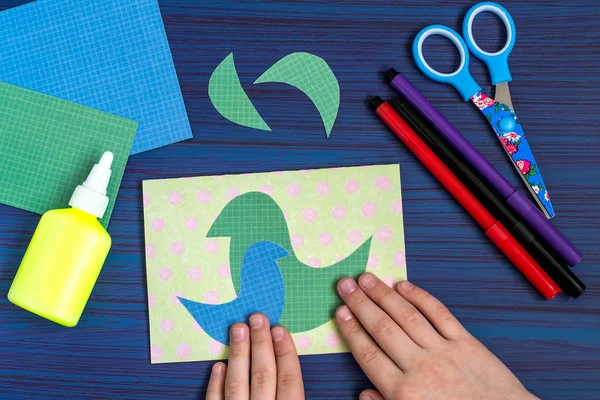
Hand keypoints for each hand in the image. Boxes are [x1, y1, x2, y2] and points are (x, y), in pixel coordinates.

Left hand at [205, 313, 304, 399]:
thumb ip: (290, 394)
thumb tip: (285, 361)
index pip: (289, 380)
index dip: (285, 353)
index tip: (279, 330)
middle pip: (263, 376)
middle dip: (261, 344)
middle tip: (257, 318)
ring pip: (237, 384)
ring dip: (238, 354)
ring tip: (238, 329)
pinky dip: (216, 384)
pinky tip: (218, 365)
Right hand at [335, 273, 538, 399]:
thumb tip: (364, 394)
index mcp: (404, 392)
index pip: (368, 353)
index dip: (352, 330)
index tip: (340, 312)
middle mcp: (420, 367)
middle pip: (383, 328)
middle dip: (361, 304)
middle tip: (346, 285)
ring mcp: (443, 351)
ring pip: (407, 316)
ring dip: (384, 295)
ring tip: (367, 279)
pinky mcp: (465, 342)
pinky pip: (439, 314)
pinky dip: (421, 297)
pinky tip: (404, 286)